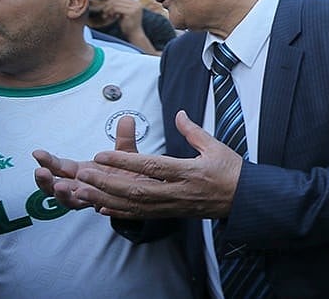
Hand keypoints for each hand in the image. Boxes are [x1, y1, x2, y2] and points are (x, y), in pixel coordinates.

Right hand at [33, 116, 139, 209]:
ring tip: (59, 186)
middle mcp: (80, 186)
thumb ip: (124, 138)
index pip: (59, 166)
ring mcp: (88, 197)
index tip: (37, 153)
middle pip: (55, 185)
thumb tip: (127, 118)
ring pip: (66, 199)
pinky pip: (87, 206)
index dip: (47, 160)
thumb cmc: (128, 173)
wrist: (142, 191)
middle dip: (45, 179)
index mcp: (81, 172)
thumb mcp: (125, 153)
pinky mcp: (98, 205)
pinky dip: (81, 201)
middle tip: (40, 171)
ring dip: (60, 194)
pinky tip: (79, 196)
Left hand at [73, 110, 242, 219]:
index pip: (152, 166)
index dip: (125, 161)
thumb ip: (193, 131)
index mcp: (189, 172)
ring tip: (84, 191)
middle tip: (84, 174)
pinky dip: (120, 212)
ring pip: (135, 205)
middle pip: (137, 190)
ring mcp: (173, 205)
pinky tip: (102, 207)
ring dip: (107, 199)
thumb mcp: (216, 147)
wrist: (244, 200)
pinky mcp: (171, 213)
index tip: (103, 154)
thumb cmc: (232, 172)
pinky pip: (142, 215)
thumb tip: (179, 114)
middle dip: (107, 182)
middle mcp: (178, 192)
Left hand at [104, 0, 144, 36]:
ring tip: (106, 15)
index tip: (106, 7)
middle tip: (104, 11)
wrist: (134, 34)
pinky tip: (110, 17)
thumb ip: (120, 6)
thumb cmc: (127, 25)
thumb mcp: (124, 13)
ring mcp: (135, 8)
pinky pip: (116, 8)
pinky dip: (110, 12)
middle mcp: (137, 4)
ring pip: (115, 3)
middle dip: (108, 4)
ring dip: (108, 9)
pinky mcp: (131, 12)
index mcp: (136, 3)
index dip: (111, 1)